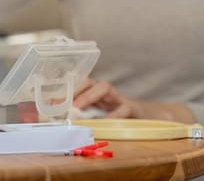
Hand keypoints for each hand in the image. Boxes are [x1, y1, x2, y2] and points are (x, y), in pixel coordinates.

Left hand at [73, 79, 195, 122]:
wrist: (152, 119)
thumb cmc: (120, 118)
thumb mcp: (102, 117)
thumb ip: (85, 117)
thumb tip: (61, 120)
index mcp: (97, 94)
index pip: (80, 84)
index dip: (66, 89)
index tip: (52, 100)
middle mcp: (106, 93)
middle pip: (90, 81)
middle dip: (76, 89)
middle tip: (63, 101)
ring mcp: (119, 98)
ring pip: (104, 88)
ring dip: (89, 95)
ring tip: (77, 107)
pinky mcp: (133, 109)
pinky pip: (123, 108)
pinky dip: (113, 115)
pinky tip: (105, 122)